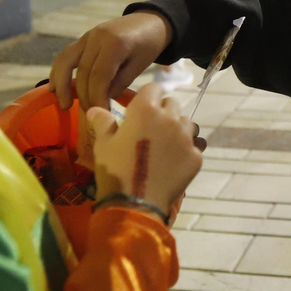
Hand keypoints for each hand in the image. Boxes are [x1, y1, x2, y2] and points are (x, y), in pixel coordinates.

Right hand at [51, 11, 172, 110]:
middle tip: (89, 114)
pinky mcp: (83, 38)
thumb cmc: (149, 45)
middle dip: (84, 96)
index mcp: (115, 43)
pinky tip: (54, 87)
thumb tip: (100, 103)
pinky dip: (58, 71)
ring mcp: (87, 36)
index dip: (96, 97)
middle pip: (82, 71)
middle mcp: (97, 37)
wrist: (149, 21)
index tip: (100, 113)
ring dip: (62, 85)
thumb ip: (119, 84)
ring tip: (64, 105)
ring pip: (66, 61)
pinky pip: (66, 55)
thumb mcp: (139, 66)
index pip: (99, 75)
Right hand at [87, 84, 200, 222]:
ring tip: (164, 146)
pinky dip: (186, 151)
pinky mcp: (196, 157)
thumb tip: (95, 109)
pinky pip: (195, 146)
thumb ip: (103, 122)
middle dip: (163, 111)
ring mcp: (186, 138)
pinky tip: (173, 162)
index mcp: (146, 109)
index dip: (147, 97)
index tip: (141, 108)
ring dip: (177, 129)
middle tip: (151, 130)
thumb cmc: (115, 169)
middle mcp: (170, 118)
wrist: (134, 203)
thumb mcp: (103, 144)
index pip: (154, 88)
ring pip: (187, 124)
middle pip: (172, 104)